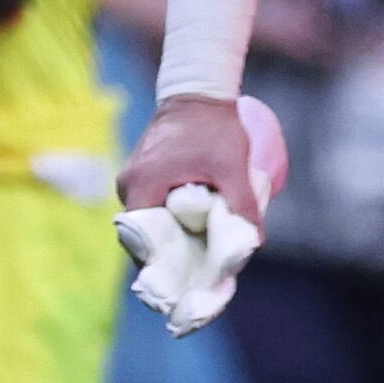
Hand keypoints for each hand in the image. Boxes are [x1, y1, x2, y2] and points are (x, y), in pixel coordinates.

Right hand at [113, 92, 278, 335]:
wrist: (199, 92)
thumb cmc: (214, 127)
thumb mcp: (232, 166)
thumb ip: (242, 204)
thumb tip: (254, 244)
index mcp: (140, 188)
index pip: (143, 242)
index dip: (161, 269)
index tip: (180, 290)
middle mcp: (130, 188)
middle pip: (146, 238)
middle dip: (171, 261)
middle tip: (198, 284)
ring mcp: (136, 182)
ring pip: (152, 226)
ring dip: (175, 243)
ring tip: (202, 267)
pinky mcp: (147, 177)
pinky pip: (157, 211)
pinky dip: (175, 226)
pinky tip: (200, 240)